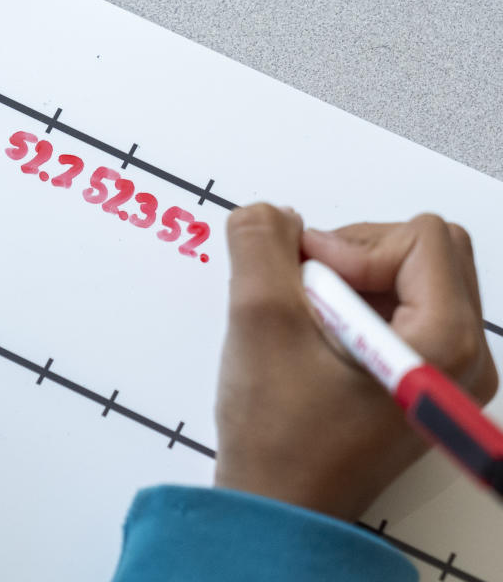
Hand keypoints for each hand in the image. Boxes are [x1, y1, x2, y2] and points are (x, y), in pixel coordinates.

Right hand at [213, 205, 497, 520]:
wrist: (279, 508)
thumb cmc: (279, 438)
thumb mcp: (258, 323)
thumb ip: (260, 246)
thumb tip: (270, 214)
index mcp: (447, 344)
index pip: (421, 237)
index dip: (353, 244)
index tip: (305, 281)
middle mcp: (464, 357)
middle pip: (423, 252)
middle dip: (353, 257)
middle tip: (303, 294)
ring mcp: (444, 371)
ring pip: (408, 278)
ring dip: (348, 283)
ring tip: (302, 325)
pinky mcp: (419, 379)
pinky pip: (397, 310)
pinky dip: (351, 307)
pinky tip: (312, 342)